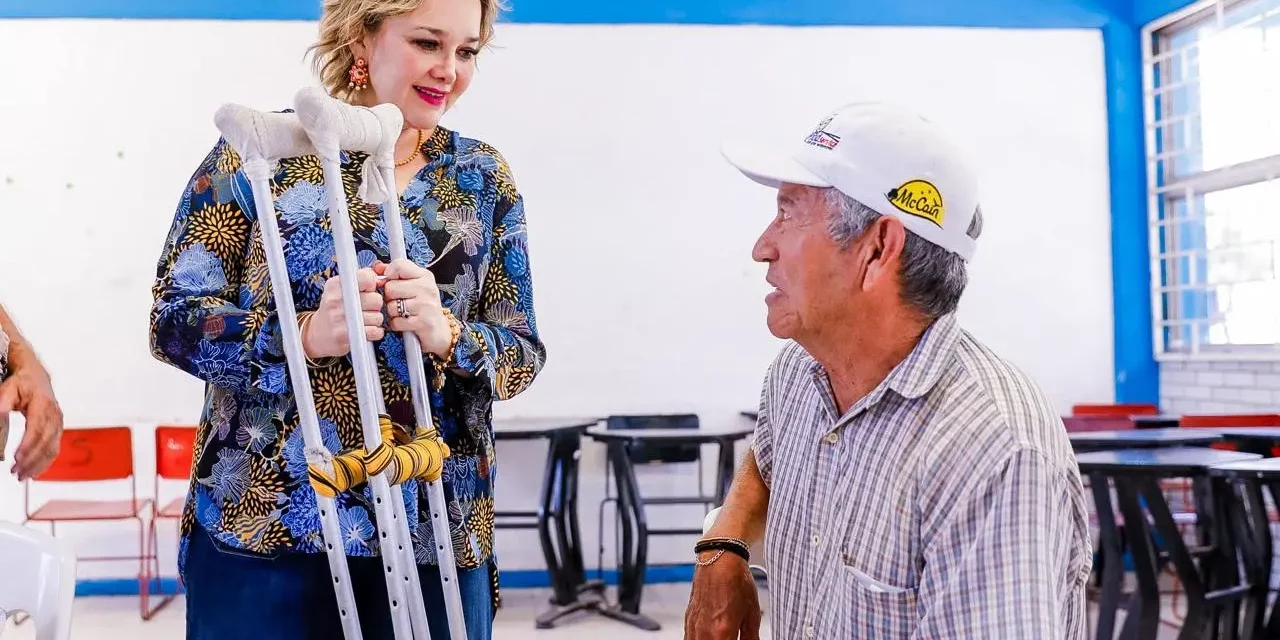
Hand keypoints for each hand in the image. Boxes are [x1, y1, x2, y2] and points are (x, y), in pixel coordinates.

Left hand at [0, 366, 63, 480]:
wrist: (36, 376)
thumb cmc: (21, 384)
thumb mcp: (6, 392)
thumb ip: (1, 411)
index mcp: (43, 404)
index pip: (37, 429)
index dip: (27, 445)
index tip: (16, 459)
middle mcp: (54, 415)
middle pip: (45, 442)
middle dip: (31, 460)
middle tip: (16, 472)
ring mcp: (59, 422)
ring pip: (51, 448)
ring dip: (38, 464)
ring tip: (23, 476)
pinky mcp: (58, 429)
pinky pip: (54, 448)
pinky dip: (45, 462)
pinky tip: (35, 471)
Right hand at [303, 268, 384, 358]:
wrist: (318, 334)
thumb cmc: (334, 309)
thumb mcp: (341, 288)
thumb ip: (361, 278)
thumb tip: (382, 278)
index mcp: (335, 285)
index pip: (367, 278)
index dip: (372, 285)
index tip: (367, 289)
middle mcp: (336, 300)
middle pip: (376, 299)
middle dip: (375, 304)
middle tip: (365, 307)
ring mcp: (340, 319)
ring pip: (377, 317)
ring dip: (375, 320)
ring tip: (363, 319)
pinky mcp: (346, 336)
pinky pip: (375, 332)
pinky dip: (375, 332)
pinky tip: (365, 330)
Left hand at [377, 259, 451, 357]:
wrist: (439, 330)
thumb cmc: (423, 306)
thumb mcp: (413, 285)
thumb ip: (395, 273)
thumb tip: (377, 267)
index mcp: (424, 276)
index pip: (399, 266)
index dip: (389, 274)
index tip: (392, 282)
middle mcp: (427, 288)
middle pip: (390, 287)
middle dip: (390, 297)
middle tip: (400, 302)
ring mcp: (426, 305)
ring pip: (391, 306)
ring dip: (393, 313)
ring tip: (404, 313)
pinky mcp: (423, 322)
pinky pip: (396, 322)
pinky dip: (397, 325)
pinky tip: (406, 323)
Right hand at [684, 553, 761, 639]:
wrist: (719, 560)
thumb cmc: (735, 581)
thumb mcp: (752, 613)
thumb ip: (751, 638)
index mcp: (722, 632)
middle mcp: (705, 632)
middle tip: (732, 637)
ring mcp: (694, 627)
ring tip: (722, 636)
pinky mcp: (689, 620)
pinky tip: (709, 637)